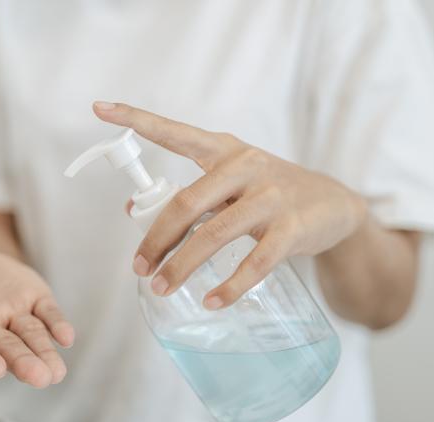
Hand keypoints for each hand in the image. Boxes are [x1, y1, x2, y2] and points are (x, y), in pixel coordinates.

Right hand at [0, 241, 73, 387]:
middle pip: (4, 346)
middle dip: (22, 362)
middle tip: (40, 378)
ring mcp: (11, 314)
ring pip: (30, 337)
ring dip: (44, 354)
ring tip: (56, 374)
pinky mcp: (33, 300)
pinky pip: (47, 315)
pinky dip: (57, 326)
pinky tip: (66, 338)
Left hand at [94, 101, 367, 309]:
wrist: (333, 206)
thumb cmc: (268, 194)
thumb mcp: (230, 184)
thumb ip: (188, 195)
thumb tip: (129, 211)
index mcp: (224, 150)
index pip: (176, 133)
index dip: (138, 119)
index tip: (100, 107)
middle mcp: (245, 166)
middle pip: (186, 203)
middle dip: (155, 240)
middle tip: (138, 268)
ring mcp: (270, 196)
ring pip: (214, 234)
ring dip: (181, 266)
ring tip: (161, 288)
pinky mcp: (292, 228)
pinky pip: (255, 262)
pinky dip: (230, 286)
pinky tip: (212, 301)